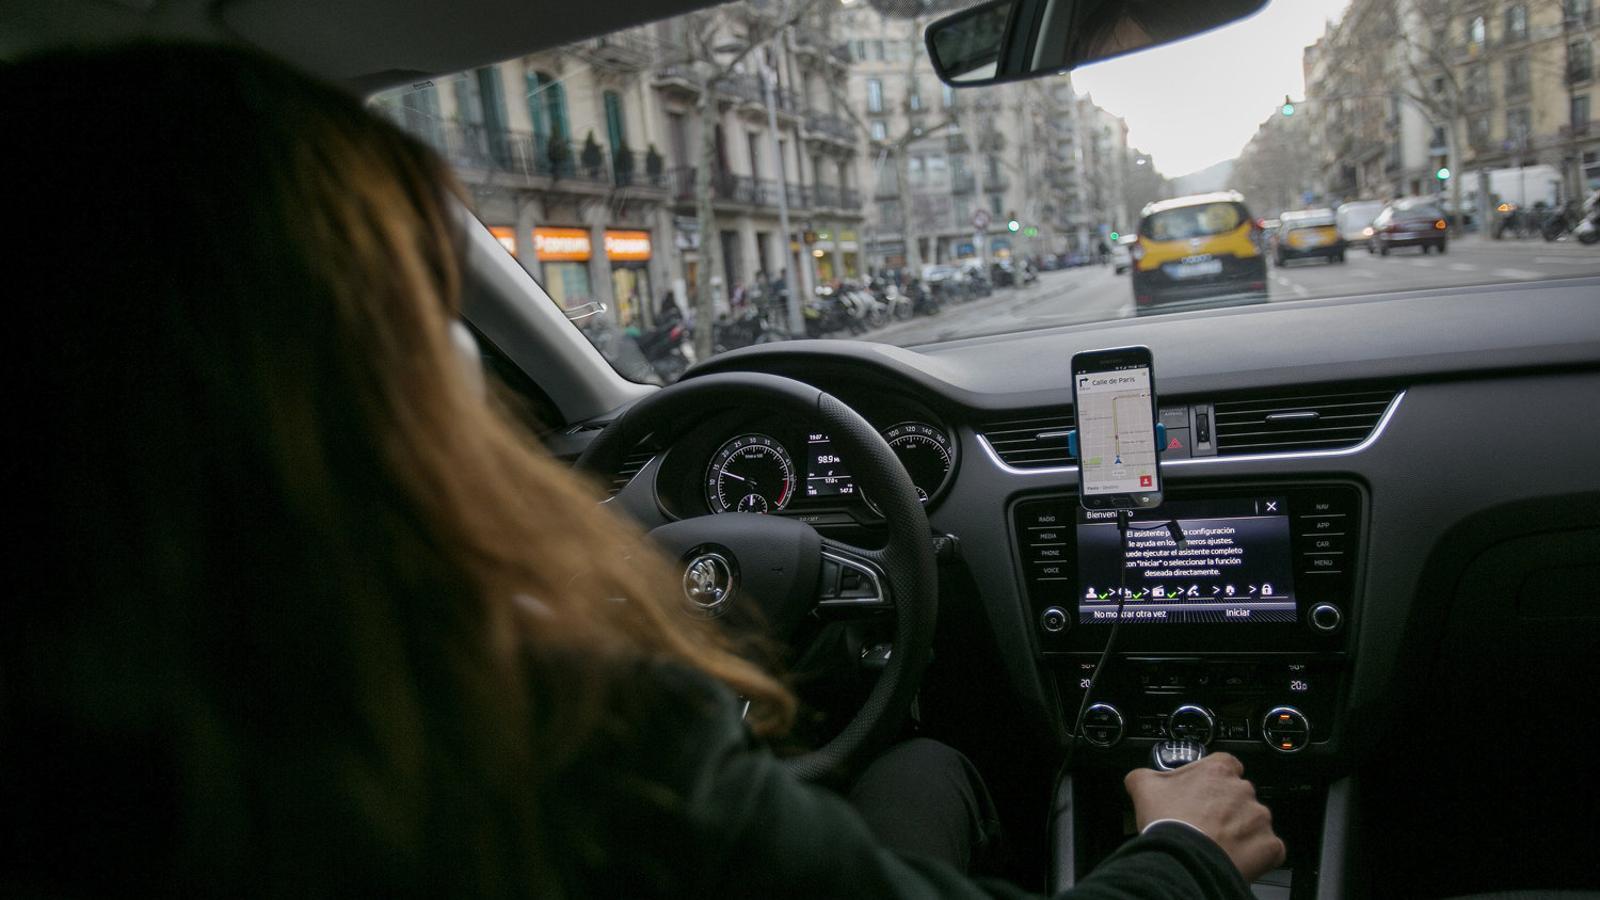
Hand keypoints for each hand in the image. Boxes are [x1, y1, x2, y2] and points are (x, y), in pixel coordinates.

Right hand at [1123, 752, 1284, 881]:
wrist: (1184, 860)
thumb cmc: (1168, 822)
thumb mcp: (1144, 787)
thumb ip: (1144, 774)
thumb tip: (1140, 776)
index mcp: (1218, 769)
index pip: (1226, 765)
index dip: (1214, 780)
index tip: (1204, 792)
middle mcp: (1244, 789)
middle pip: (1240, 795)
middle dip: (1226, 808)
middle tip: (1205, 823)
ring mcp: (1260, 817)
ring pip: (1254, 821)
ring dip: (1240, 831)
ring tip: (1217, 844)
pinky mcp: (1270, 845)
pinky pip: (1268, 848)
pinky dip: (1255, 854)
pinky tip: (1234, 858)